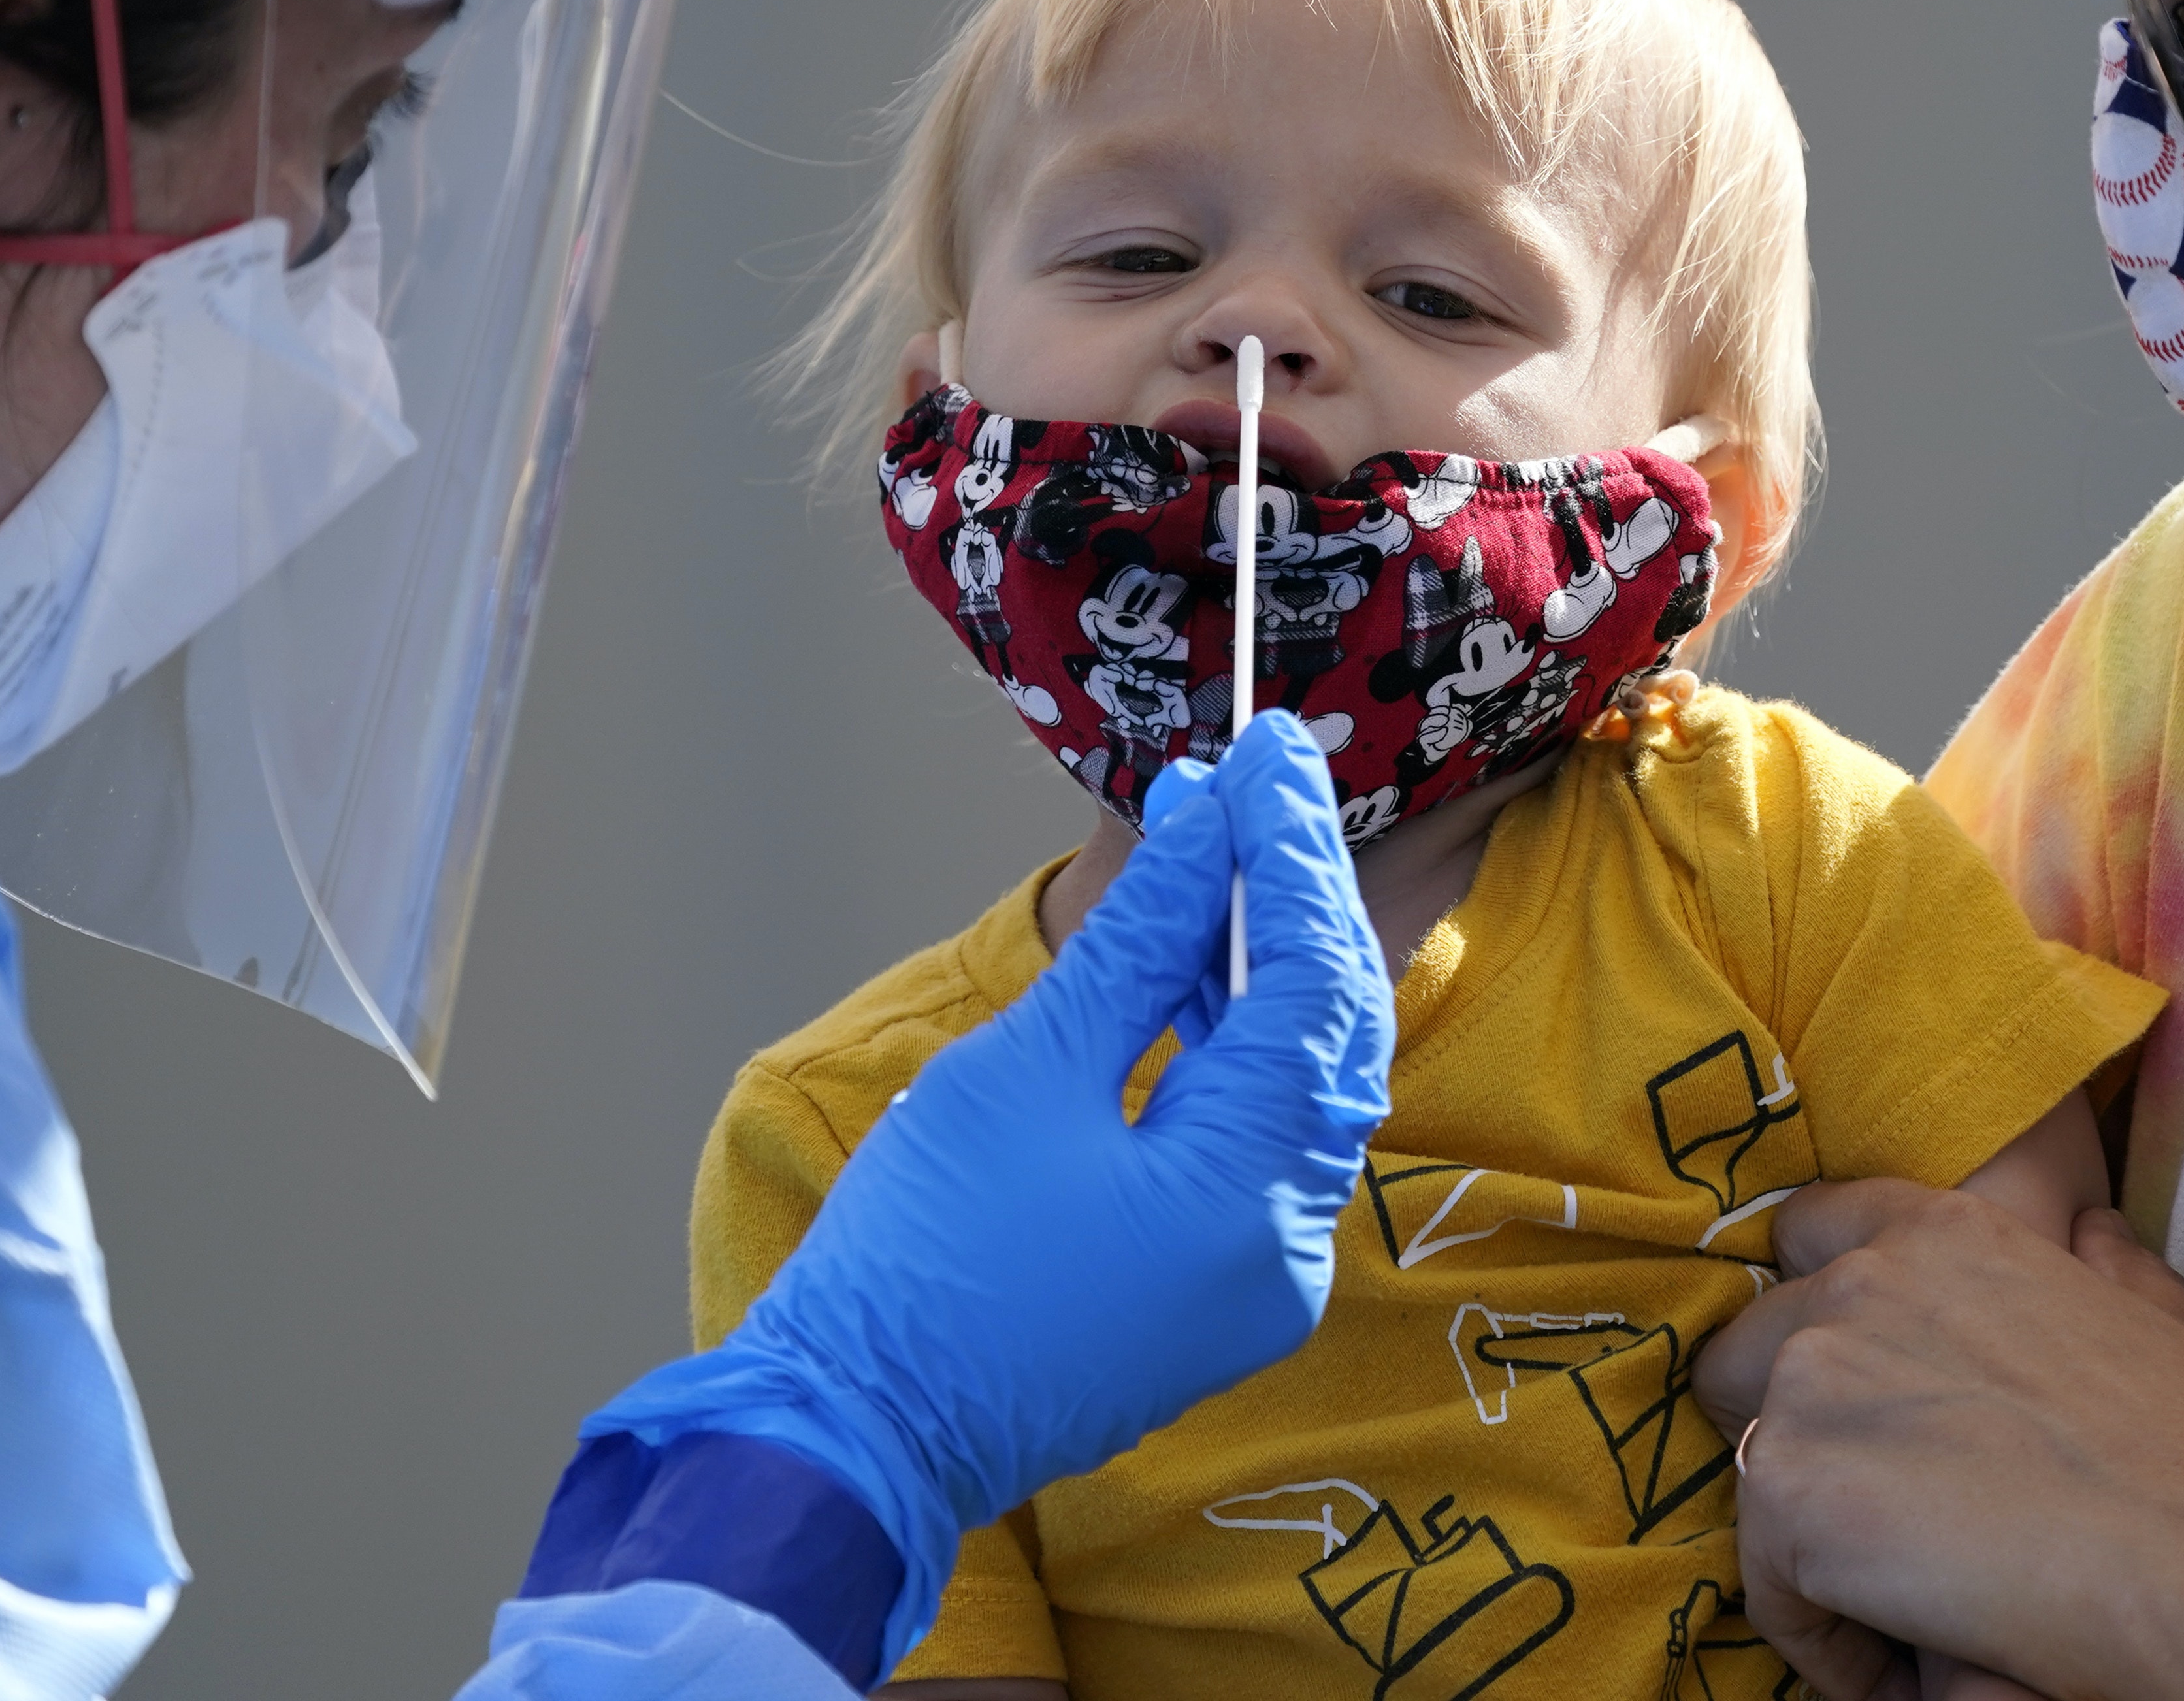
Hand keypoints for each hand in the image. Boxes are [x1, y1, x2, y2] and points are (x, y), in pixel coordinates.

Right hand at [582, 714, 1391, 1654]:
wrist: (853, 1434)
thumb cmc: (919, 1258)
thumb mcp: (1025, 1070)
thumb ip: (1137, 944)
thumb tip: (1204, 827)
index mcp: (1249, 1198)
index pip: (1314, 983)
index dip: (1291, 851)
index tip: (1267, 749)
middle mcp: (1286, 1247)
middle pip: (1330, 1030)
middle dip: (1291, 893)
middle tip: (1257, 773)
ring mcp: (1258, 1278)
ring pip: (1297, 1082)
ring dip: (1256, 960)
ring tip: (1203, 841)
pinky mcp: (1216, 1288)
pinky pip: (1254, 1139)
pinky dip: (1228, 1045)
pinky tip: (1188, 957)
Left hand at [1697, 1185, 2183, 1700]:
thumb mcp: (2153, 1315)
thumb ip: (2101, 1262)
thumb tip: (2089, 1232)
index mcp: (1940, 1231)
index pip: (1805, 1233)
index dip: (1813, 1314)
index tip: (1850, 1392)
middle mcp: (1857, 1283)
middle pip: (1747, 1348)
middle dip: (1790, 1427)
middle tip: (1875, 1513)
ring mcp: (1811, 1379)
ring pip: (1746, 1461)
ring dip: (1806, 1532)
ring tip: (1900, 1599)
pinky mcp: (1789, 1489)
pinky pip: (1765, 1581)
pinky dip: (1824, 1633)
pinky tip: (1905, 1656)